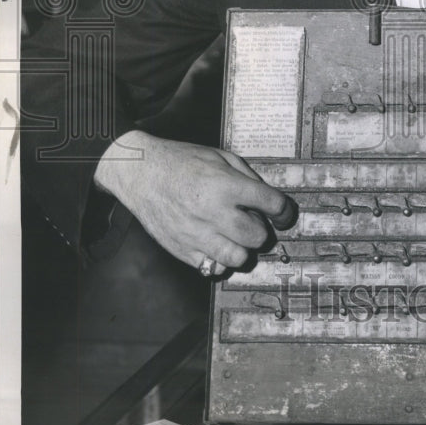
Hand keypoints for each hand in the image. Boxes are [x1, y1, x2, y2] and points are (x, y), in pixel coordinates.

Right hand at [94, 130, 297, 272]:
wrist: (141, 172)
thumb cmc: (182, 161)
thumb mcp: (220, 157)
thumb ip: (247, 177)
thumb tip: (266, 200)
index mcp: (226, 186)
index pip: (271, 204)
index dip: (283, 210)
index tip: (283, 213)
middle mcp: (213, 212)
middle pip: (257, 237)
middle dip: (261, 230)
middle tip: (252, 221)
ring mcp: (196, 234)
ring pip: (238, 258)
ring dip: (242, 248)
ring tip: (234, 235)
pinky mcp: (182, 250)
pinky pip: (212, 267)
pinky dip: (219, 259)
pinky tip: (215, 243)